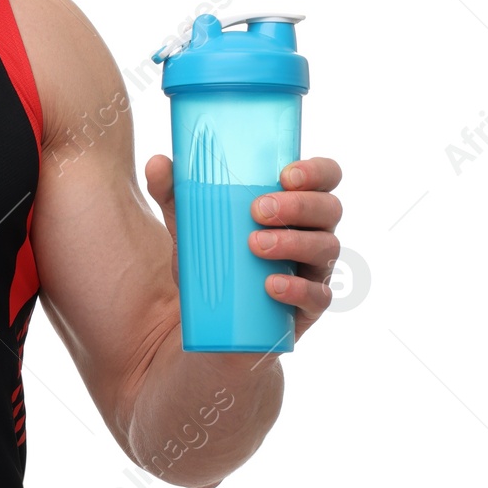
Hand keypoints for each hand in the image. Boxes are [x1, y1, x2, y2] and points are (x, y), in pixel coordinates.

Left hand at [145, 154, 344, 345]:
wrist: (211, 324)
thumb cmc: (213, 260)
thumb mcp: (190, 225)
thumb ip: (174, 193)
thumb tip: (157, 162)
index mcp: (293, 205)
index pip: (325, 177)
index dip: (317, 171)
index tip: (286, 174)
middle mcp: (312, 233)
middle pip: (330, 209)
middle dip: (298, 205)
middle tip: (257, 210)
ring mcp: (314, 271)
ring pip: (326, 248)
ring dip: (293, 242)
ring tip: (255, 245)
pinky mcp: (308, 308)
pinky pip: (318, 297)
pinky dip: (297, 289)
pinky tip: (272, 286)